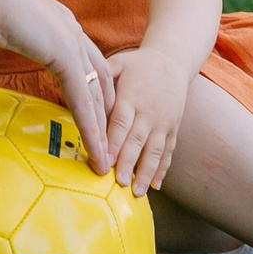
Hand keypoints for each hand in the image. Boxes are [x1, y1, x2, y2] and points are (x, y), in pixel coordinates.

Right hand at [0, 0, 112, 172]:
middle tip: (104, 146)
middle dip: (102, 115)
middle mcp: (68, 32)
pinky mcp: (64, 53)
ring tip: (104, 160)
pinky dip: (91, 128)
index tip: (85, 120)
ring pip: (96, 94)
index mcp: (50, 26)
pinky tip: (95, 152)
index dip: (84, 92)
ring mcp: (69, 41)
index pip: (79, 65)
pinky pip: (84, 99)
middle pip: (98, 80)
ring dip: (102, 129)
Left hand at [101, 48, 194, 194]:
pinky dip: (163, 169)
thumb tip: (79, 85)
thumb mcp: (119, 63)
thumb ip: (101, 76)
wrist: (173, 61)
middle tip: (119, 184)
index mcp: (132, 97)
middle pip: (137, 141)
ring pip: (155, 151)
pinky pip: (169, 151)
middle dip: (128, 163)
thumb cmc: (138, 64)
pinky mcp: (173, 128)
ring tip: (137, 192)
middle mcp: (149, 112)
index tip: (103, 162)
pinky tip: (156, 185)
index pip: (120, 124)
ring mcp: (163, 122)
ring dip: (146, 173)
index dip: (112, 144)